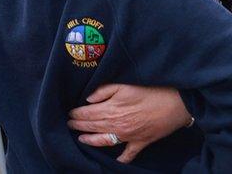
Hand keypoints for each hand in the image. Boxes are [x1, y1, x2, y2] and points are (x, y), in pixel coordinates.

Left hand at [68, 84, 190, 162]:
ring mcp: (129, 136)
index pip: (87, 114)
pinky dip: (121, 158)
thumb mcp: (123, 85)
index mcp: (111, 110)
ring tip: (81, 139)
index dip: (76, 114)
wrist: (176, 103)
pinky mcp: (141, 142)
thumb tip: (88, 99)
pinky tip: (115, 160)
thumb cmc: (150, 91)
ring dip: (91, 140)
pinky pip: (129, 154)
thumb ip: (103, 91)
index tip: (68, 113)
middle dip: (78, 125)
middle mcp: (117, 125)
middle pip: (92, 127)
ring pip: (104, 141)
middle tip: (69, 124)